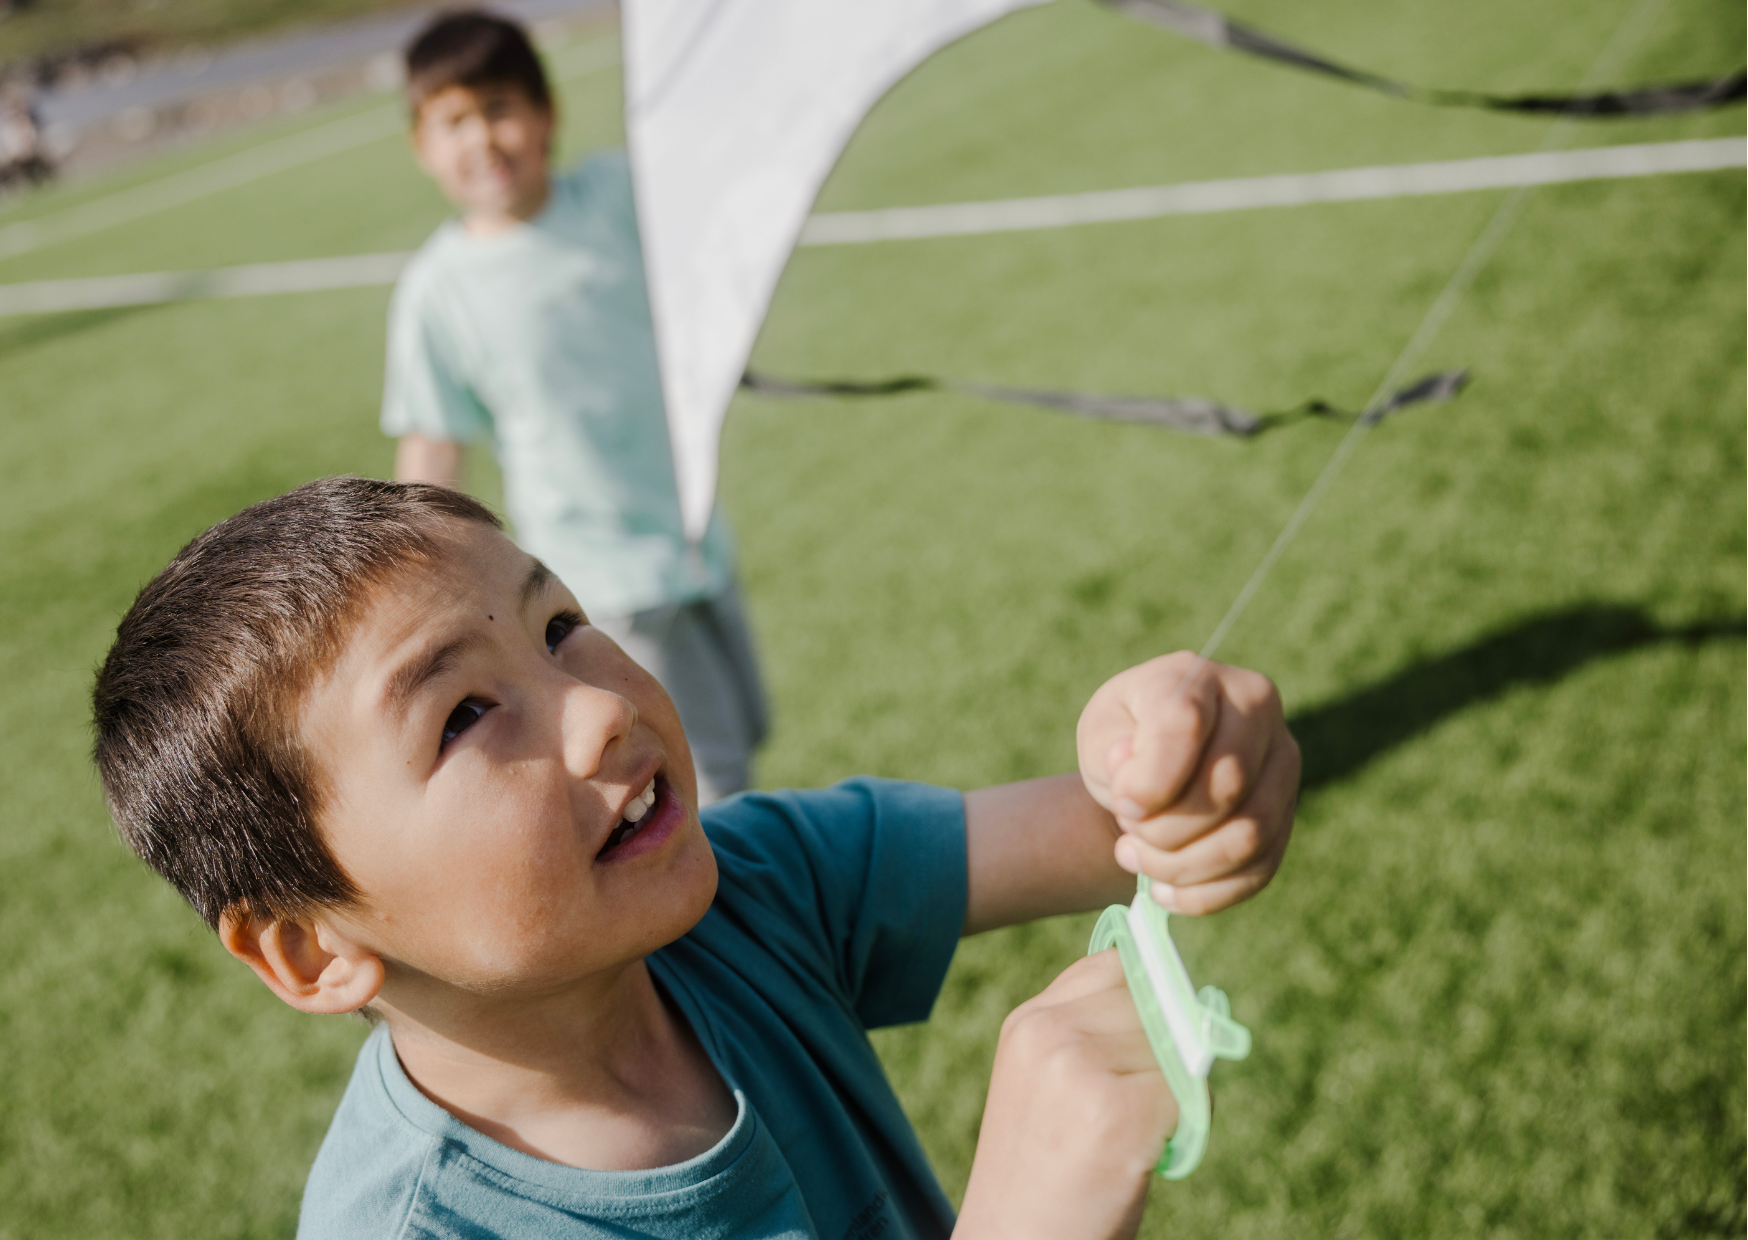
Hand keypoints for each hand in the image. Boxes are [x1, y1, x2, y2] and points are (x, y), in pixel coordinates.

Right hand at [956, 951, 1175, 1239]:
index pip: (1115, 964)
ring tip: (1134, 1135)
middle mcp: (1048, 1032)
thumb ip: (1096, 1032)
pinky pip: (1186, 1093)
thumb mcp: (1047, 1082)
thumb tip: (1190, 1001)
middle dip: (1169, 1045)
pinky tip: (1142, 1156)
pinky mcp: (1115, 1113)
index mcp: (1028, 1020)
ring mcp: (1078, 1067)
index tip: (1157, 1032)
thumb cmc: (1046, 1173)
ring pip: (1175, 1045)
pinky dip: (1183, 1125)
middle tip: (1144, 1103)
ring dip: (1178, 1088)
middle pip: (1153, 1001)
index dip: (1150, 996)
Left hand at [1077, 652, 1298, 914]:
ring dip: (1182, 866)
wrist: (1152, 767)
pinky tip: (1164, 892)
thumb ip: (1109, 750)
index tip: (1121, 803)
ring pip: (1249, 834)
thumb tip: (1133, 769)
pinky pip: (1260, 870)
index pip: (1184, 724)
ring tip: (1137, 859)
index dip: (1149, 779)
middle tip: (1127, 830)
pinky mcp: (1288, 812)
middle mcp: (1256, 707)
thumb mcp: (1100, 735)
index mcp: (1198, 676)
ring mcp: (1282, 760)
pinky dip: (1206, 894)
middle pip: (1225, 786)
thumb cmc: (1123, 741)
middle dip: (1163, 828)